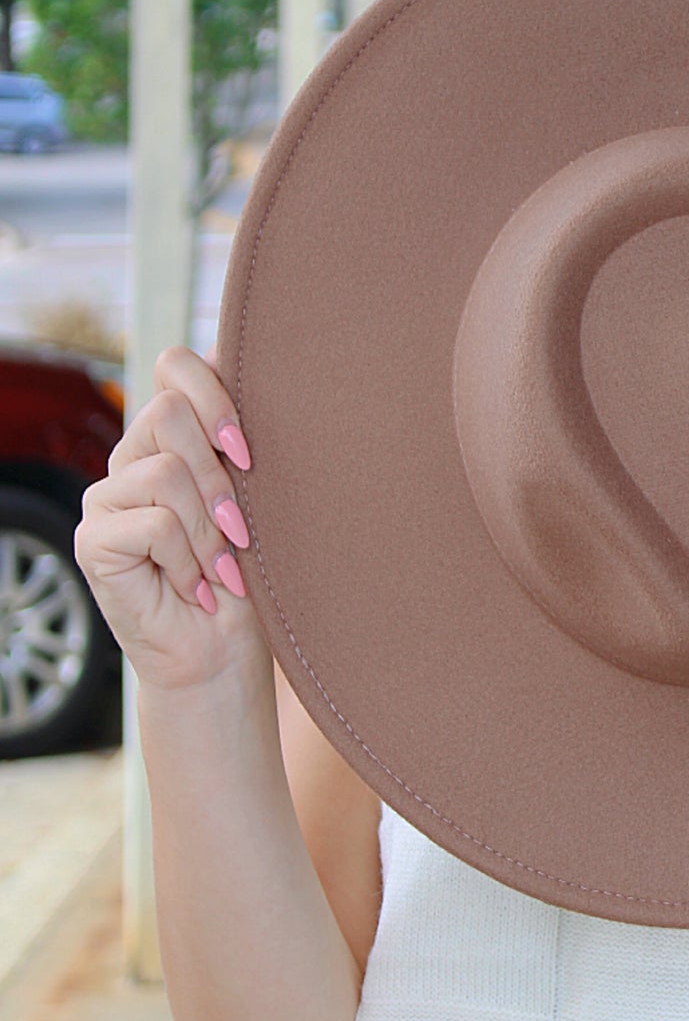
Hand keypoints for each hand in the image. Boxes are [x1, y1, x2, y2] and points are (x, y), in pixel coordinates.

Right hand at [74, 345, 269, 693]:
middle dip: (218, 475)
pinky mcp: (93, 539)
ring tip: (221, 568)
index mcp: (173, 438)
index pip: (175, 366)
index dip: (215, 395)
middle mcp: (133, 458)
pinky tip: (195, 588)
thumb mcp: (258, 500)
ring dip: (208, 529)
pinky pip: (153, 522)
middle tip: (240, 530)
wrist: (224, 654)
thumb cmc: (250, 579)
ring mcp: (106, 497)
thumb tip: (263, 385)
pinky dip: (187, 560)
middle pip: (168, 412)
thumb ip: (242, 445)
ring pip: (166, 471)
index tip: (250, 453)